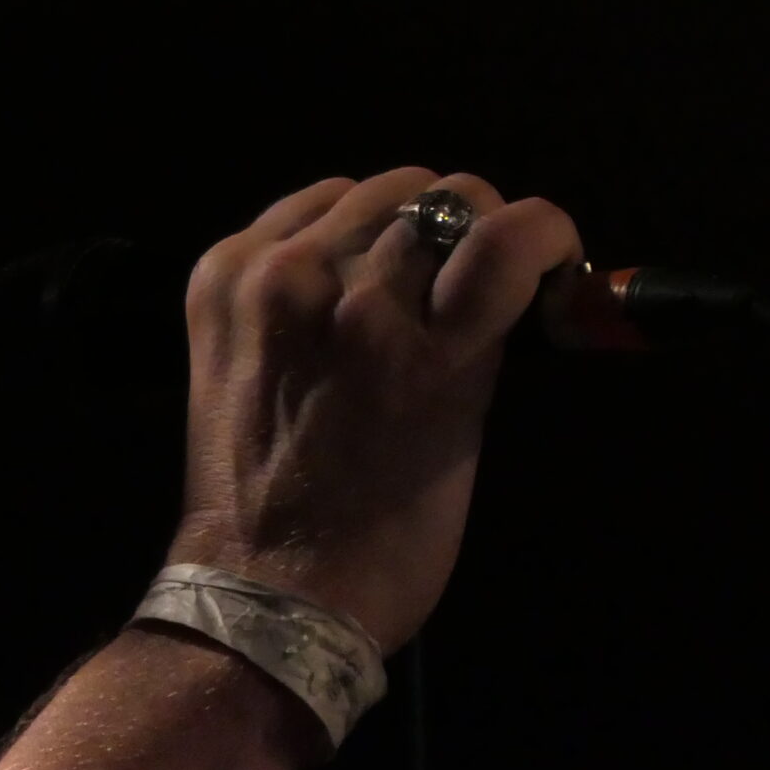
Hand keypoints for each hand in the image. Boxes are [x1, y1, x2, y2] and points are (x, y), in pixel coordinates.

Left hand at [165, 167, 583, 651]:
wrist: (265, 580)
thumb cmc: (390, 533)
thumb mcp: (465, 430)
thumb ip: (478, 335)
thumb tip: (498, 269)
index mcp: (420, 347)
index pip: (510, 233)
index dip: (547, 233)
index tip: (550, 255)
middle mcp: (341, 292)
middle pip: (438, 195)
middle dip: (472, 226)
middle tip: (467, 273)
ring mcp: (271, 276)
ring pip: (368, 188)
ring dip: (398, 223)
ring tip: (396, 274)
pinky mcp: (219, 274)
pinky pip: (298, 207)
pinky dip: (329, 229)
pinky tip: (335, 272)